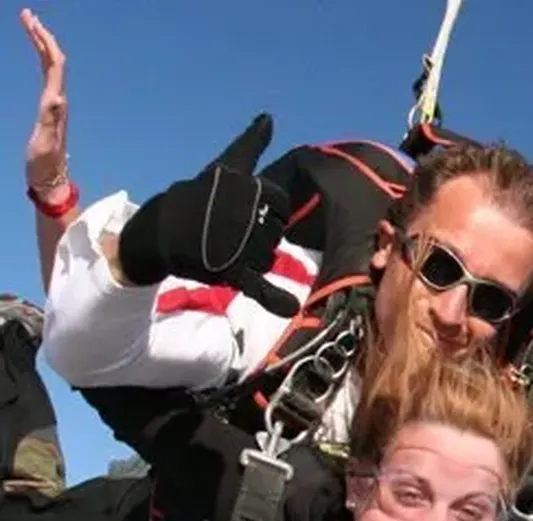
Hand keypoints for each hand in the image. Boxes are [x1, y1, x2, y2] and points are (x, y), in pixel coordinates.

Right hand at [20, 9, 69, 203]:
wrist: (51, 179)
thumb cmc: (44, 163)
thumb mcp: (45, 141)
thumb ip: (50, 120)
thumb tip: (56, 98)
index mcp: (56, 103)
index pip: (54, 65)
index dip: (44, 41)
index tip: (30, 21)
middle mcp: (59, 101)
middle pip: (53, 61)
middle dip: (41, 36)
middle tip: (26, 14)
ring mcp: (55, 104)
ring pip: (51, 67)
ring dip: (41, 44)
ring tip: (29, 25)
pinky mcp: (50, 110)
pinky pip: (47, 76)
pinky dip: (41, 59)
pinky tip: (36, 54)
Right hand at [119, 114, 299, 316]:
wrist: (158, 231)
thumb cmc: (195, 197)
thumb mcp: (224, 167)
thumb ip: (250, 145)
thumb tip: (269, 117)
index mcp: (247, 187)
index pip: (281, 203)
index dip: (269, 210)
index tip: (246, 210)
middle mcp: (243, 212)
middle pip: (276, 232)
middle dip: (261, 235)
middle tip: (231, 232)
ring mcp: (237, 243)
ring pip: (269, 257)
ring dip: (255, 258)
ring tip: (227, 249)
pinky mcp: (230, 271)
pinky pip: (259, 286)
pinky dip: (274, 298)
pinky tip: (290, 306)